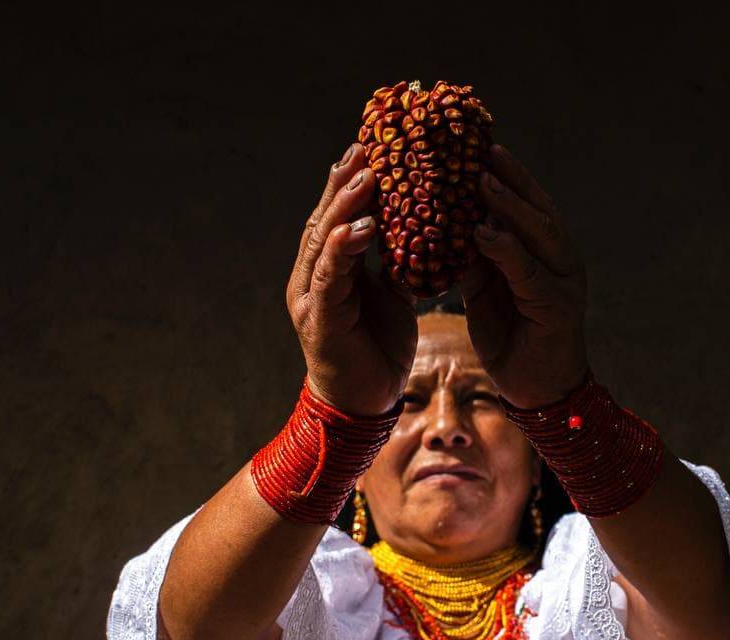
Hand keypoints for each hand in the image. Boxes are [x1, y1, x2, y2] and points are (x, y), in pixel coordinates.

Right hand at [287, 143, 416, 415]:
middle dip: (346, 181)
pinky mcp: (321, 320)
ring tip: (367, 175)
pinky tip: (359, 227)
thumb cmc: (377, 350)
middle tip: (368, 145)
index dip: (353, 181)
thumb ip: (394, 264)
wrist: (365, 404)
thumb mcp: (392, 298)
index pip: (338, 215)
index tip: (374, 147)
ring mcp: (312, 298)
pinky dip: (343, 249)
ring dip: (345, 206)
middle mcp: (313, 277)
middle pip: (326, 218)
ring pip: (324, 241)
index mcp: (329, 269)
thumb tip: (418, 229)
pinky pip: (331, 278)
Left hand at [460, 144, 589, 408]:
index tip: (476, 146)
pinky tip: (483, 233)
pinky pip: (529, 272)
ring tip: (479, 180)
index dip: (505, 175)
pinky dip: (507, 250)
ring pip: (539, 232)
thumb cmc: (514, 340)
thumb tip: (440, 231)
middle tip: (479, 149)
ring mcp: (563, 281)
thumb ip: (474, 260)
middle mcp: (560, 260)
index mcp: (545, 253)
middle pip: (537, 208)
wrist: (538, 392)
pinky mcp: (556, 307)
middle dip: (509, 177)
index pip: (526, 204)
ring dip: (508, 205)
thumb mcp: (487, 292)